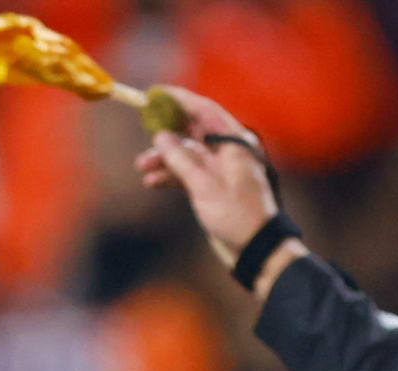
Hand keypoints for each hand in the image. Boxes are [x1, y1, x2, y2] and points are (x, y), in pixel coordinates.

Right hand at [133, 86, 288, 280]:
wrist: (254, 249)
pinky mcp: (212, 186)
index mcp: (234, 142)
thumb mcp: (205, 186)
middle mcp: (227, 150)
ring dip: (164, 159)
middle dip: (166, 132)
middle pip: (192, 130)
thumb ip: (181, 159)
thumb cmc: (237, 216)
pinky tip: (151, 182)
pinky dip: (170, 176)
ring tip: (142, 166)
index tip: (155, 94)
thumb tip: (160, 136)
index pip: (204, 110)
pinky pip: (187, 173)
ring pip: (186, 153)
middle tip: (143, 129)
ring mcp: (219, 169)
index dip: (179, 100)